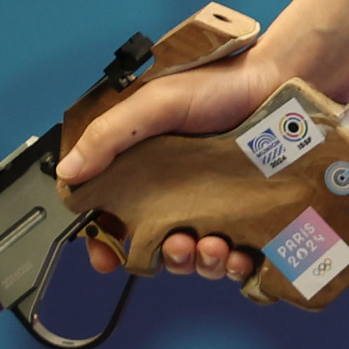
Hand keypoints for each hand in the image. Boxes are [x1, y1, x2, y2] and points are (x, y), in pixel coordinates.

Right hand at [64, 49, 287, 279]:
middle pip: (156, 247)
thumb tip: (68, 173)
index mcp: (144, 168)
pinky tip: (238, 254)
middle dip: (164, 256)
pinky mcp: (247, 219)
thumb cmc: (218, 85)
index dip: (107, 241)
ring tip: (212, 244)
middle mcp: (175, 192)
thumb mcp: (154, 105)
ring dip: (198, 262)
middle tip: (178, 242)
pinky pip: (237, 260)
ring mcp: (213, 208)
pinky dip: (235, 266)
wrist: (281, 83)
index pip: (114, 215)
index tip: (107, 258)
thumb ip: (108, 136)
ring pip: (196, 258)